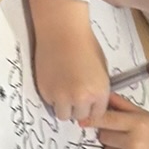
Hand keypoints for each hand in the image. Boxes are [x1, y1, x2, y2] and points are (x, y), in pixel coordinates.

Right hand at [29, 0, 110, 124]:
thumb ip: (98, 90)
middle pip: (80, 117)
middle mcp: (81, 98)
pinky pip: (51, 103)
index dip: (92, 107)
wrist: (62, 31)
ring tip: (64, 90)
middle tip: (74, 93)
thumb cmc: (84, 45)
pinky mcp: (46, 92)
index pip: (98, 114)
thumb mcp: (101, 70)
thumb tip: (93, 104)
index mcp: (99, 92)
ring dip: (64, 106)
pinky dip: (52, 96)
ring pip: (64, 114)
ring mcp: (62, 96)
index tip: (88, 102)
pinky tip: (55, 80)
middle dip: (78, 108)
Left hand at [96, 97, 148, 148]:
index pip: (107, 120)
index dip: (92, 119)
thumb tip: (103, 94)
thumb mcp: (145, 116)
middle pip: (103, 136)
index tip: (81, 120)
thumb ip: (122, 106)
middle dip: (108, 135)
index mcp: (138, 124)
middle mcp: (135, 143)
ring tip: (130, 147)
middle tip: (121, 135)